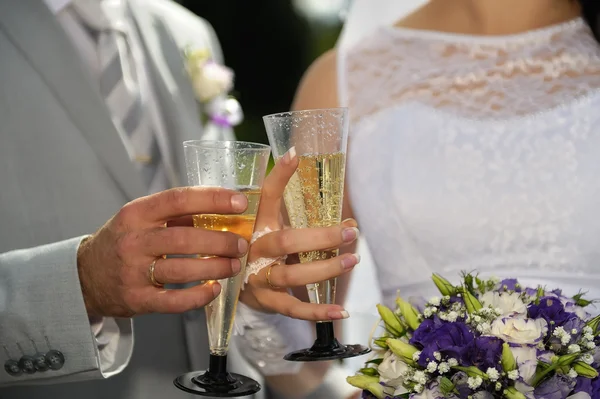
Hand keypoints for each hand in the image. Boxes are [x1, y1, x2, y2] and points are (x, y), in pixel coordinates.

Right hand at [77, 187, 248, 317]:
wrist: (85, 276)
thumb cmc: (124, 241)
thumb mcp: (141, 219)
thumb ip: (177, 214)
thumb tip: (225, 210)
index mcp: (136, 213)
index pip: (178, 199)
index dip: (212, 199)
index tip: (240, 202)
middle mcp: (133, 241)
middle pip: (184, 238)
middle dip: (220, 241)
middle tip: (241, 244)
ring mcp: (133, 272)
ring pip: (182, 269)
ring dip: (215, 268)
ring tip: (234, 265)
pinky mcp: (137, 299)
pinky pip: (174, 301)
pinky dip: (198, 296)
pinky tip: (213, 289)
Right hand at [240, 148, 360, 320]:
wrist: (225, 283)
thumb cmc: (257, 247)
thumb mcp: (269, 226)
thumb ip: (301, 217)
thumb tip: (344, 215)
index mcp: (254, 225)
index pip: (266, 196)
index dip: (278, 176)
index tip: (294, 155)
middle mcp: (253, 249)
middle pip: (286, 241)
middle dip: (321, 237)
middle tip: (351, 232)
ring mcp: (257, 278)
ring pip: (292, 275)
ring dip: (325, 269)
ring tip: (351, 260)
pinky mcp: (265, 302)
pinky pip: (293, 308)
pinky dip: (317, 312)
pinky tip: (341, 310)